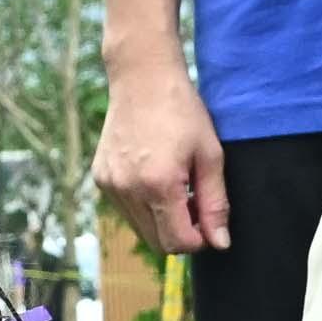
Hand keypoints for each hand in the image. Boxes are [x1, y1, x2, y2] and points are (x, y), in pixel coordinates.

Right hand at [100, 64, 231, 254]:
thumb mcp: (210, 155)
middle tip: (194, 203)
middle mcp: (129, 189)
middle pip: (158, 243)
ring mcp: (111, 185)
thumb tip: (220, 243)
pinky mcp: (101, 178)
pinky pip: (127, 211)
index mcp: (159, 185)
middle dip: (181, 233)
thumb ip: (216, 203)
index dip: (199, 240)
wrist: (142, 77)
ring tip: (175, 187)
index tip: (208, 219)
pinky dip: (144, 206)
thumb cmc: (182, 111)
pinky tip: (154, 177)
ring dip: (162, 221)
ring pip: (142, 230)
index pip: (179, 243)